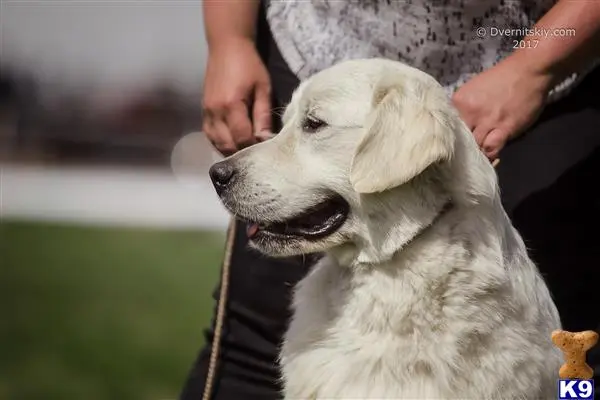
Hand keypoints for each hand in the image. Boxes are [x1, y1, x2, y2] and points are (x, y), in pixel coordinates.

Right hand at [202, 37, 271, 155]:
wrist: (226, 46)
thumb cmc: (249, 64)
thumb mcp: (263, 88)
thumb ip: (263, 115)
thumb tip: (266, 139)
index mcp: (231, 105)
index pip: (242, 138)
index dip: (254, 147)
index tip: (266, 149)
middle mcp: (215, 112)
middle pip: (227, 145)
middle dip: (243, 152)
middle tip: (258, 152)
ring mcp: (206, 113)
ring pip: (216, 143)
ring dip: (231, 150)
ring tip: (246, 149)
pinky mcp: (203, 111)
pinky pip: (210, 136)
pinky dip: (221, 143)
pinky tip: (232, 142)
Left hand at [452, 56, 553, 159]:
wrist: (529, 70)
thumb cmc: (502, 77)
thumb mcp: (474, 89)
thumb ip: (464, 107)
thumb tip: (459, 124)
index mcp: (459, 101)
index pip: (447, 125)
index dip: (450, 136)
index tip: (453, 143)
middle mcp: (470, 112)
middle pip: (459, 138)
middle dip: (461, 147)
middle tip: (464, 153)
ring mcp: (487, 122)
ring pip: (474, 146)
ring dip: (476, 152)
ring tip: (477, 156)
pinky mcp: (504, 129)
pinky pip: (491, 149)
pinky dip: (489, 155)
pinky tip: (488, 157)